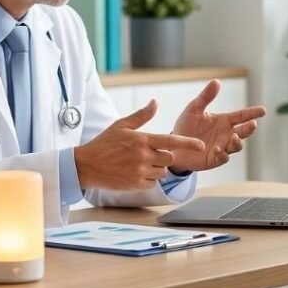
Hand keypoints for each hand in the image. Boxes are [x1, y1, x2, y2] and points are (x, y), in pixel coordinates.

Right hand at [74, 100, 205, 190]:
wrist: (86, 165)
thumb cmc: (104, 144)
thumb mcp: (121, 126)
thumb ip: (141, 116)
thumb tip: (154, 102)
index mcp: (142, 139)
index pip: (171, 141)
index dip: (188, 143)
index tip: (201, 145)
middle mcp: (143, 156)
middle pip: (170, 158)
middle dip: (166, 157)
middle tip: (152, 155)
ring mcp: (140, 172)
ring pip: (162, 172)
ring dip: (157, 169)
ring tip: (140, 164)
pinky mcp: (136, 185)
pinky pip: (153, 183)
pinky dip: (148, 179)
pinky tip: (135, 173)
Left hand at [168, 80, 266, 172]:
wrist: (174, 146)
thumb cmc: (186, 126)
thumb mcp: (193, 109)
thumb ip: (205, 97)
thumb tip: (216, 81)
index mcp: (224, 121)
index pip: (241, 116)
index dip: (252, 113)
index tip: (263, 110)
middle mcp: (226, 134)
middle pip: (243, 131)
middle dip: (249, 128)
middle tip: (253, 124)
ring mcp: (222, 147)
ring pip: (236, 146)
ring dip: (237, 142)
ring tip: (234, 137)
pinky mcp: (214, 159)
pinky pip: (222, 158)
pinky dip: (223, 154)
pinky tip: (219, 149)